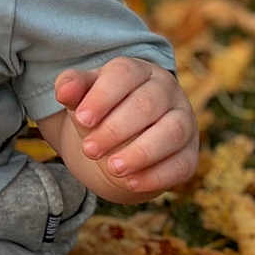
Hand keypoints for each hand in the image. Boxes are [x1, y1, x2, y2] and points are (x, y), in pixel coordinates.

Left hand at [53, 58, 198, 199]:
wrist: (125, 140)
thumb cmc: (102, 110)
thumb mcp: (84, 96)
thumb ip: (72, 88)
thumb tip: (64, 90)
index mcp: (138, 71)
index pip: (124, 74)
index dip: (103, 96)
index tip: (81, 119)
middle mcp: (167, 91)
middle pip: (148, 104)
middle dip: (116, 129)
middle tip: (89, 150)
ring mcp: (184, 121)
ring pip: (172, 132)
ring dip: (141, 152)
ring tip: (112, 168)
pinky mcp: (189, 154)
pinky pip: (181, 164)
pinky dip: (156, 176)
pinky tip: (130, 182)